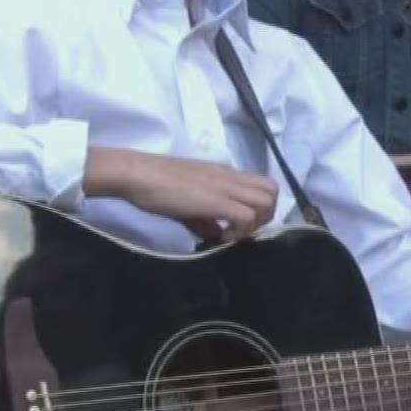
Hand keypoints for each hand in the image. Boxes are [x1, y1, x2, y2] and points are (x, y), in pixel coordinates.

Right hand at [87, 148, 278, 242]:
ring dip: (256, 222)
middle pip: (272, 190)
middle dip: (266, 214)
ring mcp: (225, 187)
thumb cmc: (156, 184)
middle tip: (243, 229)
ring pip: (266, 200)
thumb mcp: (187, 201)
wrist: (138, 174)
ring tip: (234, 233)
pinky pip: (247, 216)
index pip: (260, 184)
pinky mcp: (217, 201)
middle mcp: (230, 177)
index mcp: (224, 173)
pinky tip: (222, 237)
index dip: (259, 207)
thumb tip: (216, 234)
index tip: (242, 224)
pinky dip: (240, 231)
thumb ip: (206, 217)